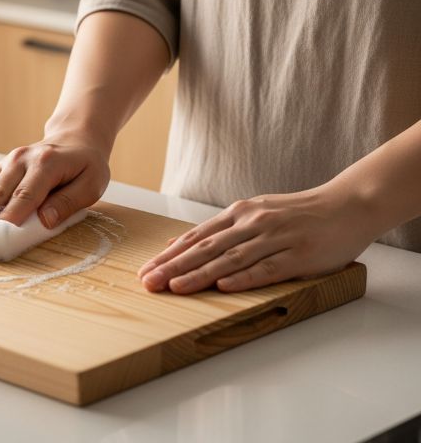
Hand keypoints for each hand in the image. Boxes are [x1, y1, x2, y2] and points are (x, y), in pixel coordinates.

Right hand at [0, 130, 110, 234]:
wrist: (75, 138)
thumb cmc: (87, 166)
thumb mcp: (92, 184)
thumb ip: (69, 202)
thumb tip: (45, 220)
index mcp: (46, 164)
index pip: (26, 195)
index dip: (9, 216)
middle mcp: (22, 160)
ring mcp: (8, 162)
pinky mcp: (0, 167)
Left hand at [137, 184, 377, 293]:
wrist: (347, 205)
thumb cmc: (297, 214)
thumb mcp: (255, 213)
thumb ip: (222, 229)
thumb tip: (179, 244)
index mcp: (239, 213)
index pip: (196, 236)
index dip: (169, 255)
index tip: (145, 270)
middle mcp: (252, 223)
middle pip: (206, 248)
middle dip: (174, 267)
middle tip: (149, 282)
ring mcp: (275, 238)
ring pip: (230, 259)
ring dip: (200, 274)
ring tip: (175, 288)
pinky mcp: (298, 255)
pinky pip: (266, 268)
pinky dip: (243, 278)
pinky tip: (223, 287)